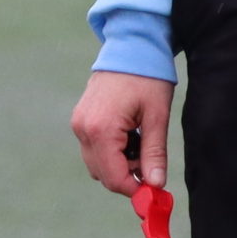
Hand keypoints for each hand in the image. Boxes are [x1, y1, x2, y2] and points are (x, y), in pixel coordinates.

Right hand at [71, 70, 174, 195]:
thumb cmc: (148, 77)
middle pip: (103, 174)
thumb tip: (156, 185)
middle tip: (151, 161)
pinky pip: (93, 148)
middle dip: (128, 175)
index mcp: (102, 129)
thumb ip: (154, 153)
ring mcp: (78, 124)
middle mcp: (83, 129)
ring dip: (120, 163)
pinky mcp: (80, 120)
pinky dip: (112, 151)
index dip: (134, 189)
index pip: (114, 177)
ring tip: (140, 139)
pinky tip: (129, 133)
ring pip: (97, 164)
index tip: (155, 191)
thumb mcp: (157, 116)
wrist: (131, 46)